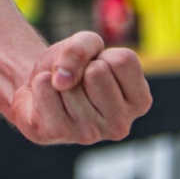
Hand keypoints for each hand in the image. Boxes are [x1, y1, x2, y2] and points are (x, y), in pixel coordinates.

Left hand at [7, 32, 151, 145]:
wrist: (40, 88)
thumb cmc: (74, 68)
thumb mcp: (85, 45)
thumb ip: (82, 47)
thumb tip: (62, 81)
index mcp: (139, 102)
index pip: (123, 61)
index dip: (104, 56)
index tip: (98, 69)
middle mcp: (120, 125)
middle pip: (98, 72)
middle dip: (82, 68)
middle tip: (78, 82)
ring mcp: (89, 134)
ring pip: (70, 83)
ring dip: (60, 79)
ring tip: (63, 93)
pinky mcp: (57, 134)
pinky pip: (45, 90)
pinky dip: (40, 84)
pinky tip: (46, 100)